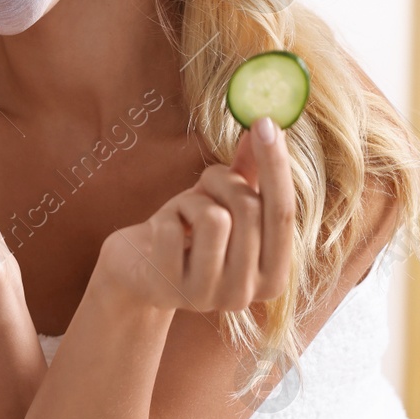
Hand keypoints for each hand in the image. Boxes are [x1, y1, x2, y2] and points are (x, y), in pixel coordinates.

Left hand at [100, 116, 293, 311]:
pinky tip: (159, 234)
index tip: (266, 122)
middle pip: (249, 210)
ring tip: (182, 213)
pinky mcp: (168, 290)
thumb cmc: (186, 234)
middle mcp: (246, 293)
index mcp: (273, 276)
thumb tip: (269, 127)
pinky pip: (172, 230)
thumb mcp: (222, 204)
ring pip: (213, 218)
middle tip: (205, 179)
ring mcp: (207, 296)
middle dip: (222, 179)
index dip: (276, 165)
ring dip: (191, 201)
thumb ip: (249, 174)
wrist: (135, 271)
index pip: (285, 213)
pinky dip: (162, 218)